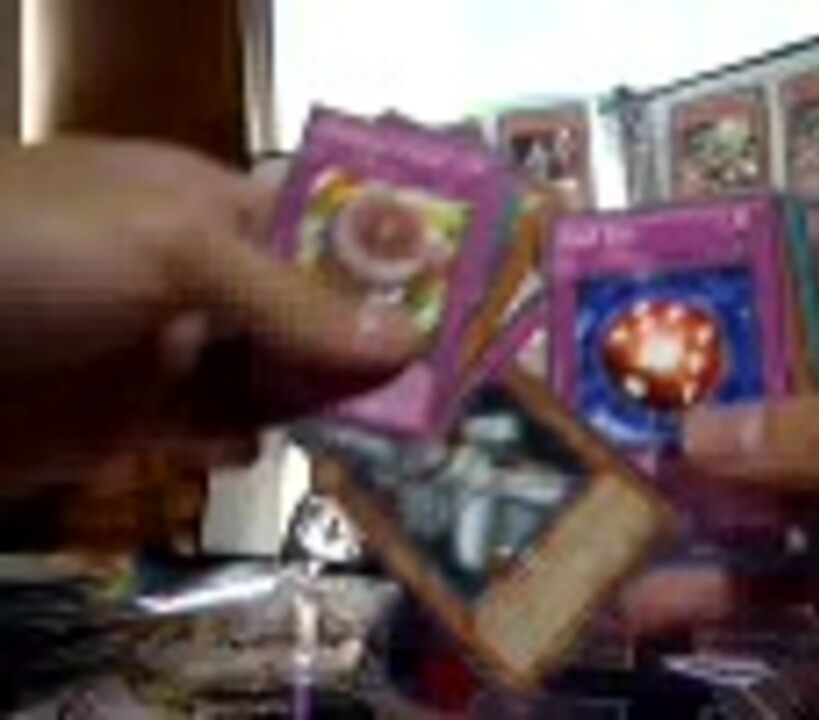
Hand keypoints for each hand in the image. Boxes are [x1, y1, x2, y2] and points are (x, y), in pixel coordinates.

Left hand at [0, 139, 418, 478]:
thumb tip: (408, 340)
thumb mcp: (172, 250)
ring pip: (276, 379)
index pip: (325, 234)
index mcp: (217, 209)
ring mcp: (176, 350)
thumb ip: (290, 298)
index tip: (461, 308)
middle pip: (312, 315)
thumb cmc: (38, 251)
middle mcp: (207, 279)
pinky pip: (221, 431)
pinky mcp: (142, 420)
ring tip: (394, 432)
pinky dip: (253, 442)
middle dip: (370, 346)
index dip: (390, 267)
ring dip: (326, 403)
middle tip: (448, 388)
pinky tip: (271, 447)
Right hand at [620, 253, 818, 635]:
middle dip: (657, 427)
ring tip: (586, 533)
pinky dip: (726, 593)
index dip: (685, 316)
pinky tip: (655, 607)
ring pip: (751, 493)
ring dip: (672, 517)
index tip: (600, 346)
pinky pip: (790, 572)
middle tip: (567, 447)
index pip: (767, 296)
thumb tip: (700, 436)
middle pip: (738, 403)